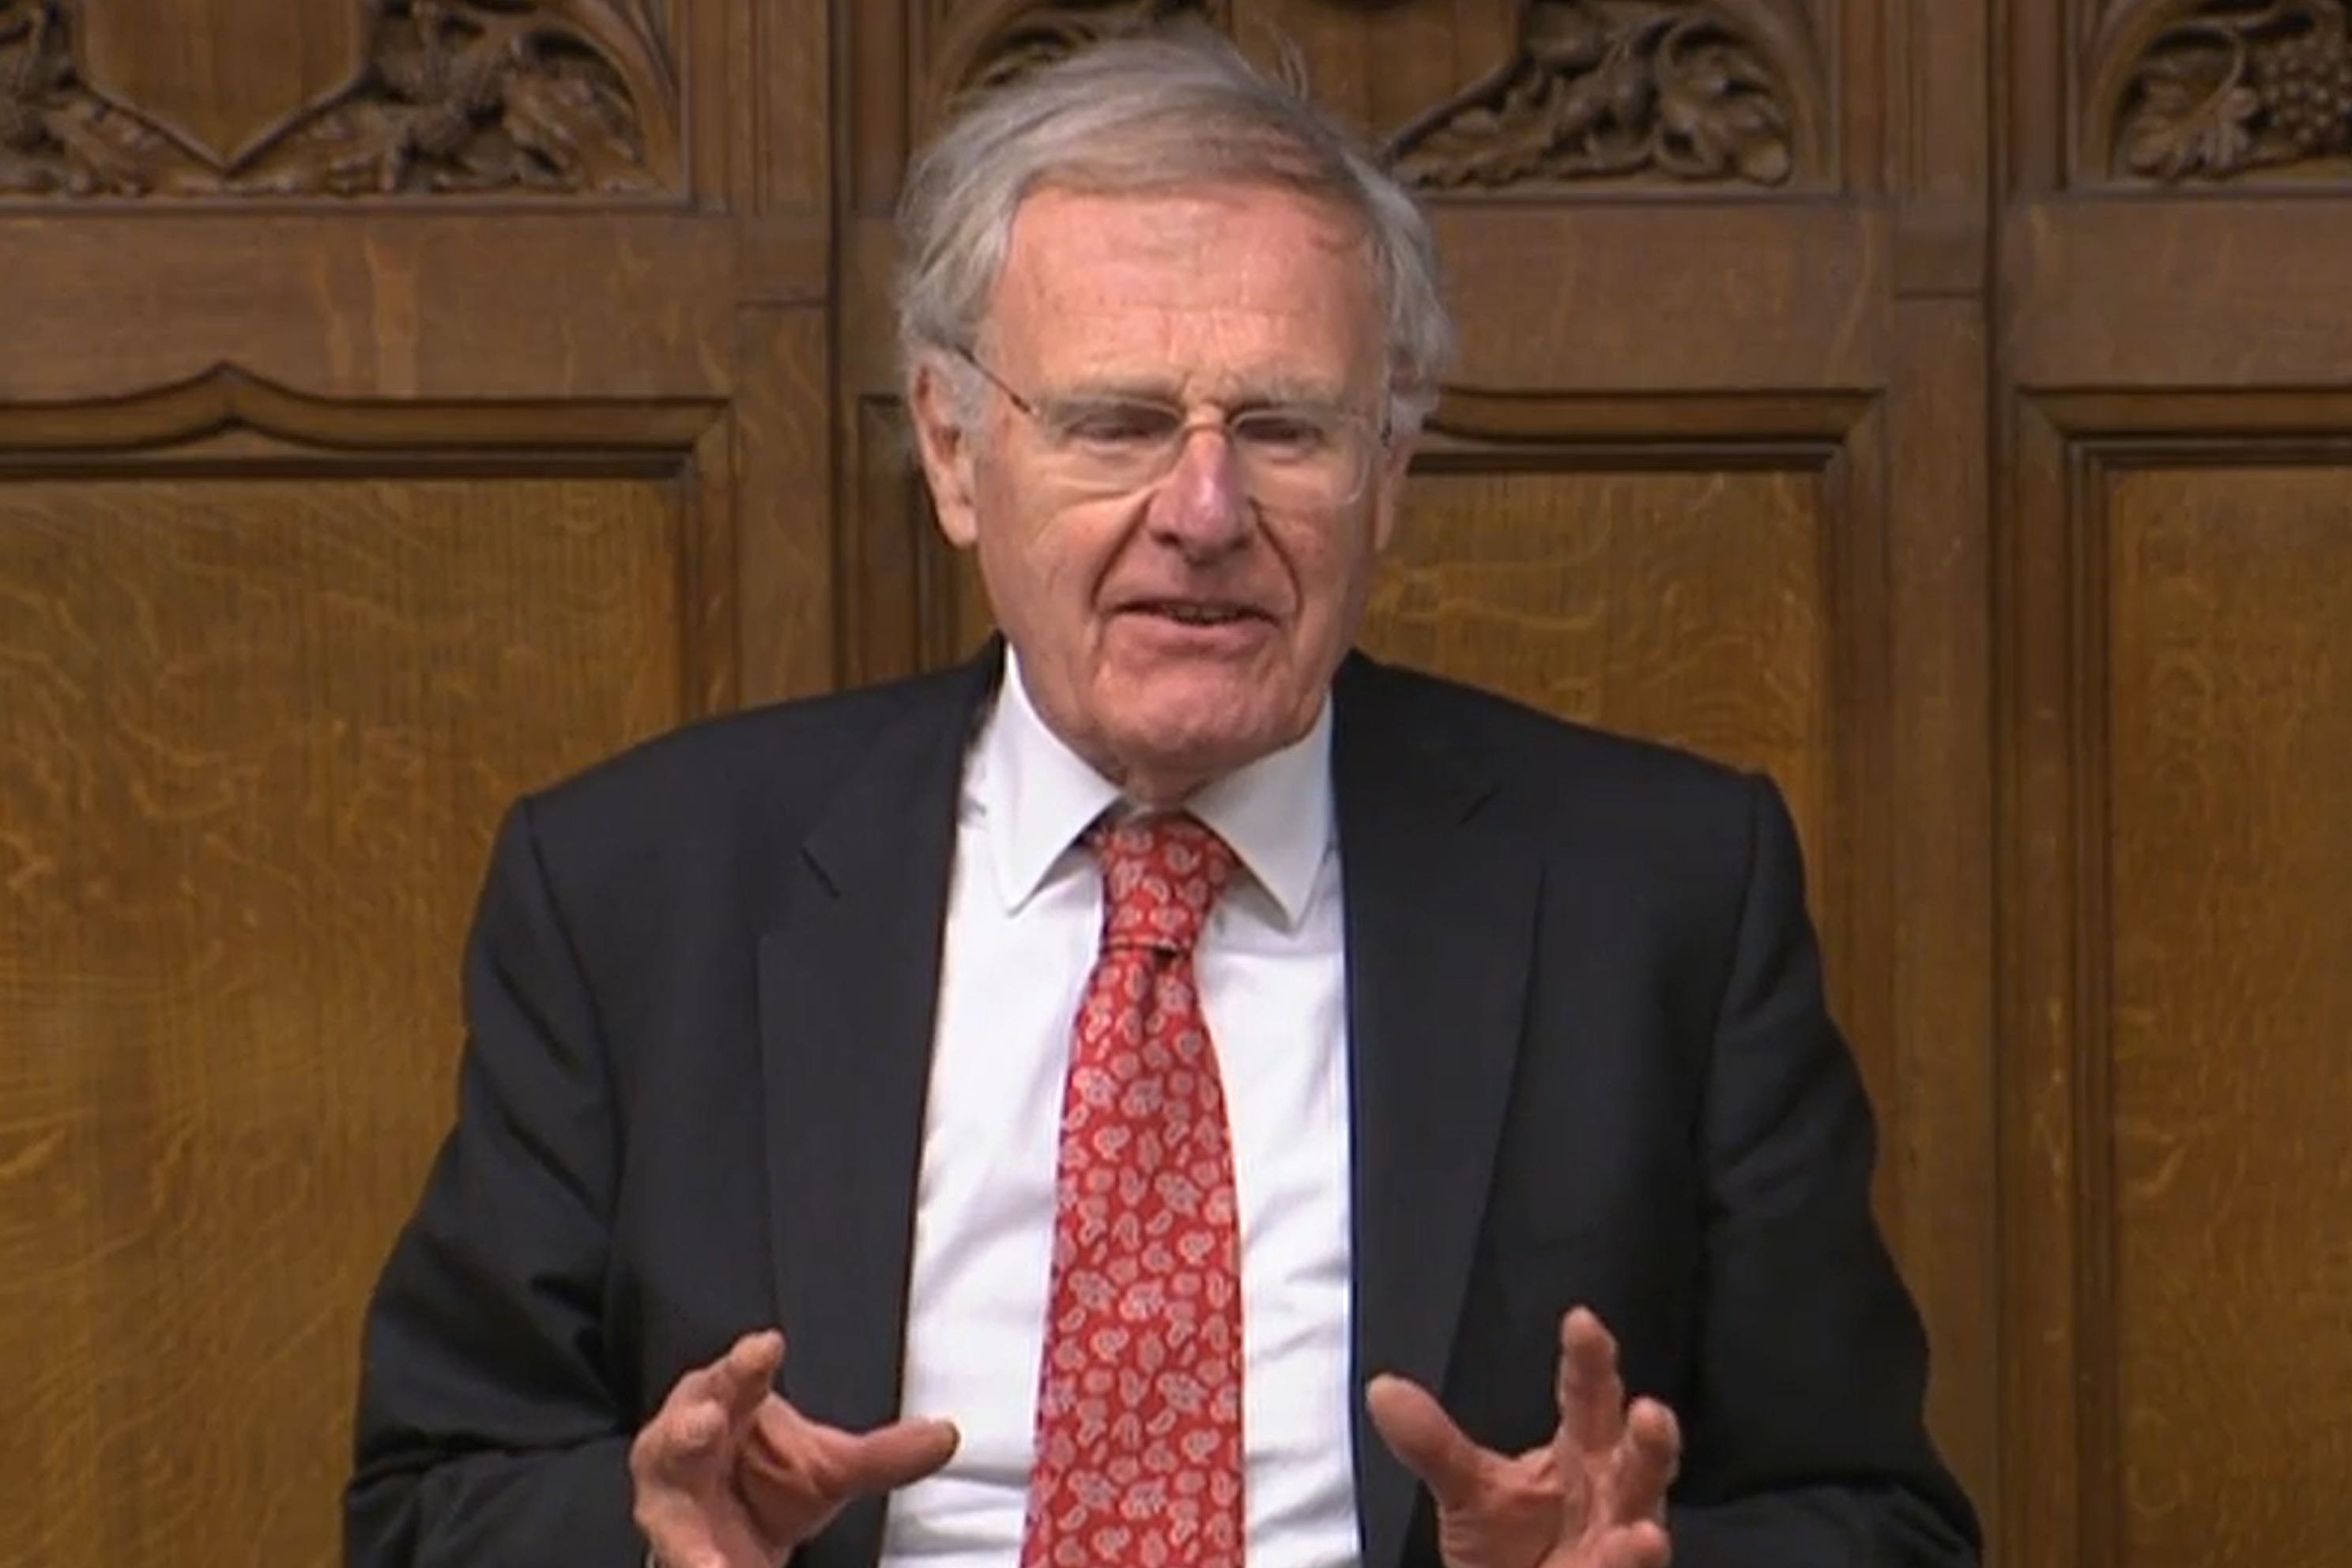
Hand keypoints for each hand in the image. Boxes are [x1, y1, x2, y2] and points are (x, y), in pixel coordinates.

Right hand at [629, 1330, 959, 1567]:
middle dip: (690, 1424)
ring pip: (665, 1502)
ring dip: (683, 1515)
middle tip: (707, 1420)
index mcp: (724, 1405)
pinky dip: (699, 1566)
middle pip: (681, 1430)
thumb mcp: (830, 1466)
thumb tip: (948, 1436)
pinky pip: (682, 1559)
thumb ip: (883, 1455)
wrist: (723, 1537)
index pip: (734, 1376)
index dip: (747, 1362)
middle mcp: (684, 1449)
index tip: (768, 1346)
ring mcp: (669, 1503)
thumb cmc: (768, 1481)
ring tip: (707, 1543)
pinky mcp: (673, 1549)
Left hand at [1366, 1306, 1678, 1567]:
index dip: (1589, 1359)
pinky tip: (1636, 1551)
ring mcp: (1619, 1542)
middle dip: (1650, 1437)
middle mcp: (1611, 1491)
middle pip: (1639, 1457)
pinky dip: (1629, 1566)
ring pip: (1644, 1526)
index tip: (1581, 1322)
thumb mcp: (1465, 1491)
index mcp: (1581, 1451)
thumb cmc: (1506, 1545)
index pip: (1587, 1395)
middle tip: (1650, 1412)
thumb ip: (1432, 1444)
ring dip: (1645, 1529)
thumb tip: (1382, 1389)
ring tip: (1644, 1530)